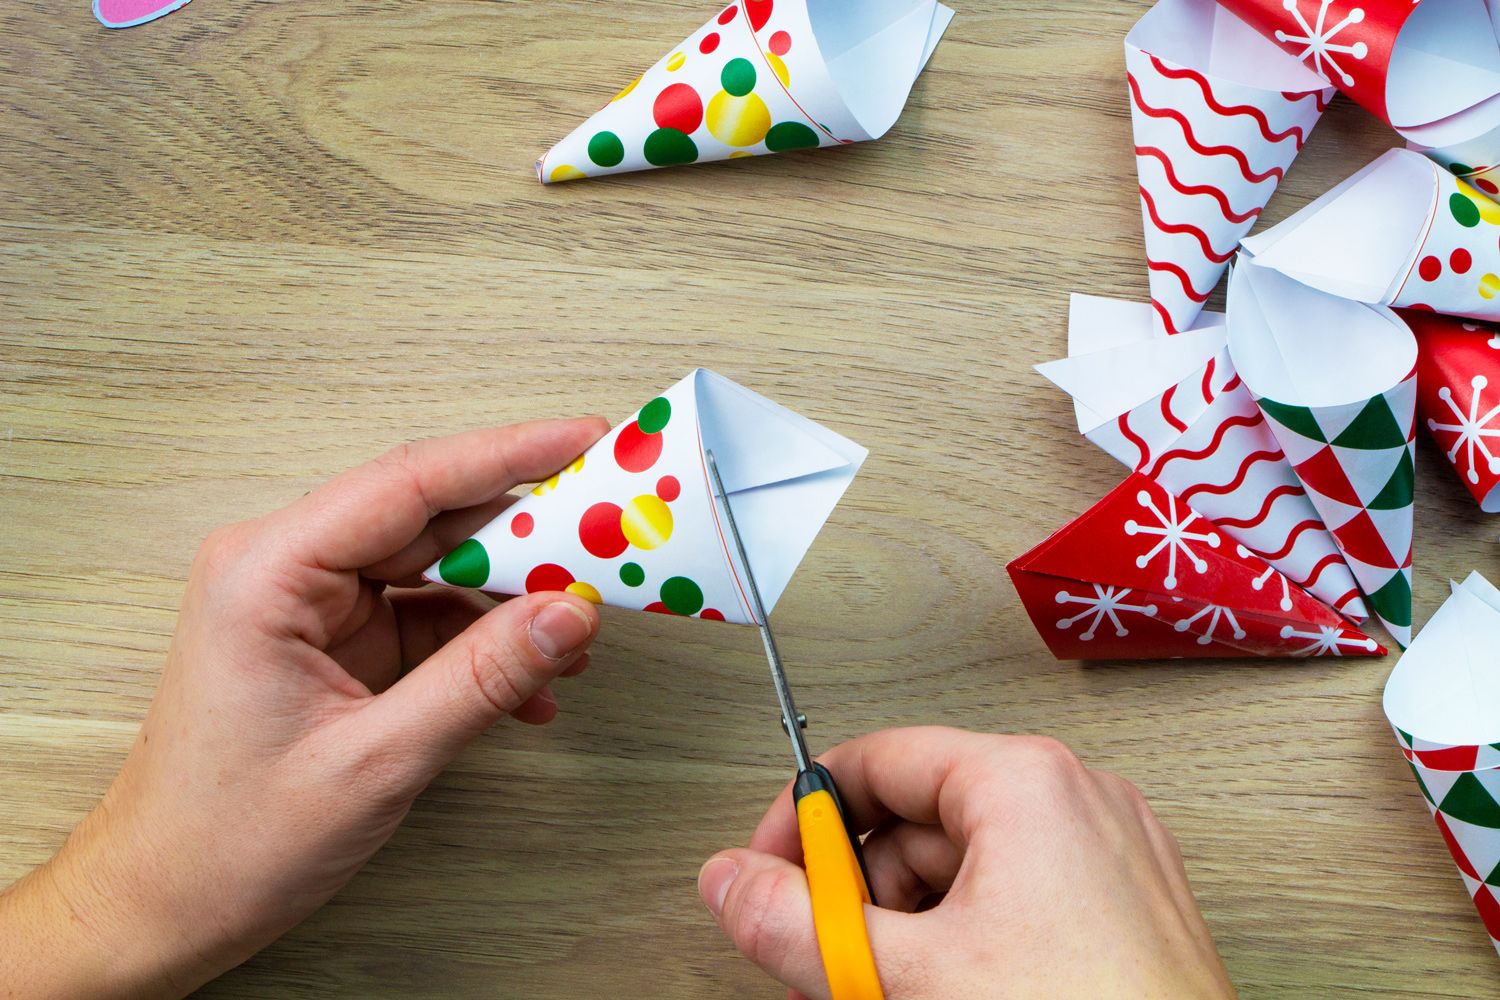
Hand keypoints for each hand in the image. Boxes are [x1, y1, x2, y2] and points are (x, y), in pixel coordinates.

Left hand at [0, 418, 609, 999]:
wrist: (163, 908)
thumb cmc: (227, 841)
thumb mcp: (374, 762)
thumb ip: (480, 679)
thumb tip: (569, 614)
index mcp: (268, 571)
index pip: (410, 481)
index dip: (510, 455)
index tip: (589, 441)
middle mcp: (288, 568)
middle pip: (432, 517)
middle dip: (528, 530)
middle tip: (614, 533)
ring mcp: (314, 605)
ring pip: (439, 566)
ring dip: (513, 598)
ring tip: (583, 629)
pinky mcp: (337, 642)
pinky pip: (429, 618)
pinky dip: (485, 646)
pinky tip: (535, 684)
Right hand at [698, 727, 1234, 999]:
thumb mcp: (912, 978)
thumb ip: (803, 926)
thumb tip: (733, 884)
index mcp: (1025, 781)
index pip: (876, 759)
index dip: (806, 819)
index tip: (772, 870)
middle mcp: (1074, 798)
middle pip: (916, 818)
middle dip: (861, 894)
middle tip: (834, 957)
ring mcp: (1106, 852)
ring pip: (964, 867)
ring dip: (910, 927)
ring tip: (895, 990)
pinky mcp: (1123, 904)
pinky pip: (1015, 898)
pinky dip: (965, 941)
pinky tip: (947, 992)